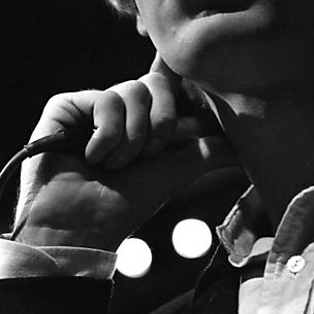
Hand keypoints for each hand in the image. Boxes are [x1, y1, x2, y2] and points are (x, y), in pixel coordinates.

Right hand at [13, 54, 241, 250]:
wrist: (79, 229)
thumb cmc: (123, 206)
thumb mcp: (174, 174)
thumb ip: (208, 152)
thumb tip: (247, 145)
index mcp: (146, 120)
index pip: (172, 88)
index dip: (181, 92)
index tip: (186, 104)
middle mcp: (120, 108)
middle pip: (157, 84)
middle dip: (159, 127)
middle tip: (146, 156)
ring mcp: (93, 104)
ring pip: (132, 91)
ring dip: (131, 140)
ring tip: (113, 165)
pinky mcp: (66, 105)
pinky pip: (105, 100)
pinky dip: (106, 137)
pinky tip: (92, 158)